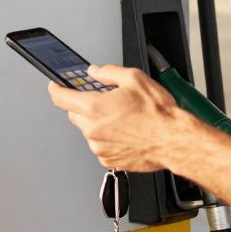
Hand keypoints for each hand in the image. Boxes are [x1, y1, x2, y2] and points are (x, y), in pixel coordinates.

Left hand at [47, 64, 190, 172]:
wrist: (174, 141)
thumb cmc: (159, 114)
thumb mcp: (134, 78)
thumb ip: (108, 72)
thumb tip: (95, 72)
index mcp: (95, 108)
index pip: (60, 97)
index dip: (56, 87)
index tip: (56, 84)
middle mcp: (93, 129)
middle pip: (74, 113)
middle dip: (84, 105)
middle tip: (104, 100)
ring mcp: (99, 147)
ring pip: (87, 130)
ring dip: (97, 122)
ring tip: (122, 118)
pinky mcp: (108, 160)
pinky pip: (99, 144)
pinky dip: (107, 138)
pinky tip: (125, 132)